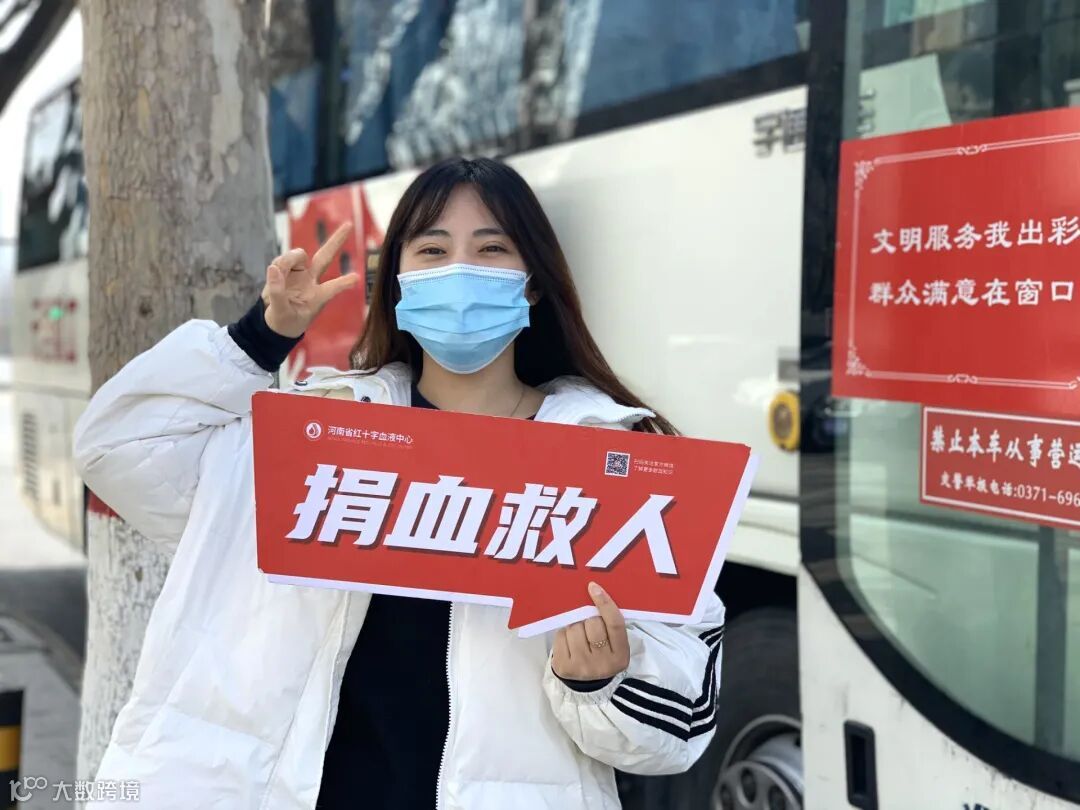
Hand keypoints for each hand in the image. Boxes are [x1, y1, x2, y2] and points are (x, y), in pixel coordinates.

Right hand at [263, 222, 358, 337]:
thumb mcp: (280, 313)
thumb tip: (272, 268)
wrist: (274, 322)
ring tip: (277, 275)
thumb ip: (277, 293)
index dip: (343, 283)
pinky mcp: (286, 270)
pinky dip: (276, 265)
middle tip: (349, 225)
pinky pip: (281, 260)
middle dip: (336, 240)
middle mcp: (311, 281)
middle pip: (325, 256)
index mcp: (317, 297)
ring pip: (296, 255)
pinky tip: (274, 276)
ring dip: (286, 261)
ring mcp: (300, 274)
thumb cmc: (284, 321)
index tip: (356, 278)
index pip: (331, 288)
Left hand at [552, 582, 629, 680]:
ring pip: (574, 628)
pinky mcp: (564, 667)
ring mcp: (583, 667)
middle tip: (588, 624)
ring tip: (579, 635)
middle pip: (593, 624)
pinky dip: (564, 634)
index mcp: (620, 655)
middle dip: (588, 618)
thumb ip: (609, 623)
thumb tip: (593, 593)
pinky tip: (569, 642)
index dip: (605, 603)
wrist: (588, 685)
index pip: (615, 623)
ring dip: (575, 626)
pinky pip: (561, 636)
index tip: (593, 587)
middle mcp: (603, 663)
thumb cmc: (602, 654)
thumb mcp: (614, 644)